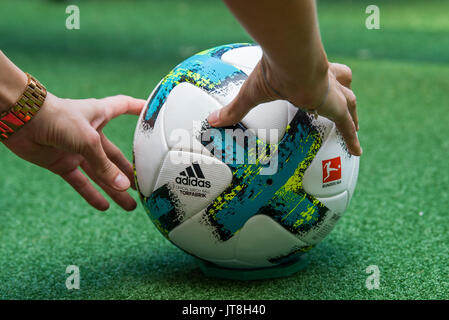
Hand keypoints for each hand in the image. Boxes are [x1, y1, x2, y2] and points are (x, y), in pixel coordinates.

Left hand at [3, 93, 145, 210]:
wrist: (21, 120)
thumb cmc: (57, 118)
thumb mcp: (88, 140)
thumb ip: (105, 166)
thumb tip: (123, 187)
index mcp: (101, 115)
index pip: (125, 107)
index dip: (139, 108)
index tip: (154, 111)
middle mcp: (91, 133)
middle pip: (115, 155)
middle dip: (129, 171)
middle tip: (144, 186)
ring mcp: (77, 150)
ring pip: (101, 173)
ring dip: (114, 189)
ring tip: (130, 205)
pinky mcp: (63, 163)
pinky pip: (81, 182)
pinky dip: (91, 194)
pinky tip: (104, 206)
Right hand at [207, 56, 361, 155]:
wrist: (292, 63)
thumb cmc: (273, 71)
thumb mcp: (252, 93)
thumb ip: (235, 109)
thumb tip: (212, 120)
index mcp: (306, 73)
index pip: (316, 74)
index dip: (319, 81)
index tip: (317, 87)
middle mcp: (324, 79)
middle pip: (341, 84)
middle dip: (343, 93)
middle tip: (344, 104)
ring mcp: (332, 92)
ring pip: (350, 101)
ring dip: (352, 114)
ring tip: (355, 126)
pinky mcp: (336, 106)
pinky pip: (347, 125)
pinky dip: (352, 139)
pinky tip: (357, 151)